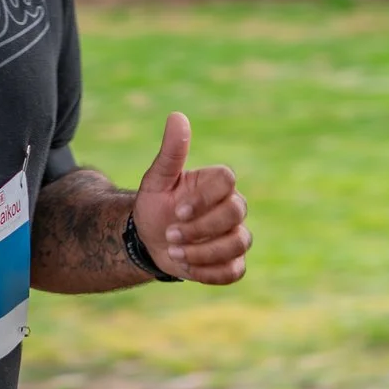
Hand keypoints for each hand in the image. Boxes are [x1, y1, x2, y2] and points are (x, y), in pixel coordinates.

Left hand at [131, 112, 250, 284]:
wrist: (149, 240)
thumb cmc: (156, 204)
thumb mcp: (157, 179)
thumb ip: (171, 152)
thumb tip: (177, 116)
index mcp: (216, 184)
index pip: (228, 181)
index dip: (204, 198)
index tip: (178, 210)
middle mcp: (232, 207)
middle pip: (236, 213)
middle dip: (200, 228)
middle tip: (169, 233)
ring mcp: (235, 235)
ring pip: (238, 243)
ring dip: (203, 252)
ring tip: (173, 251)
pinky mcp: (233, 262)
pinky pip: (235, 270)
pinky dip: (210, 273)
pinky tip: (186, 266)